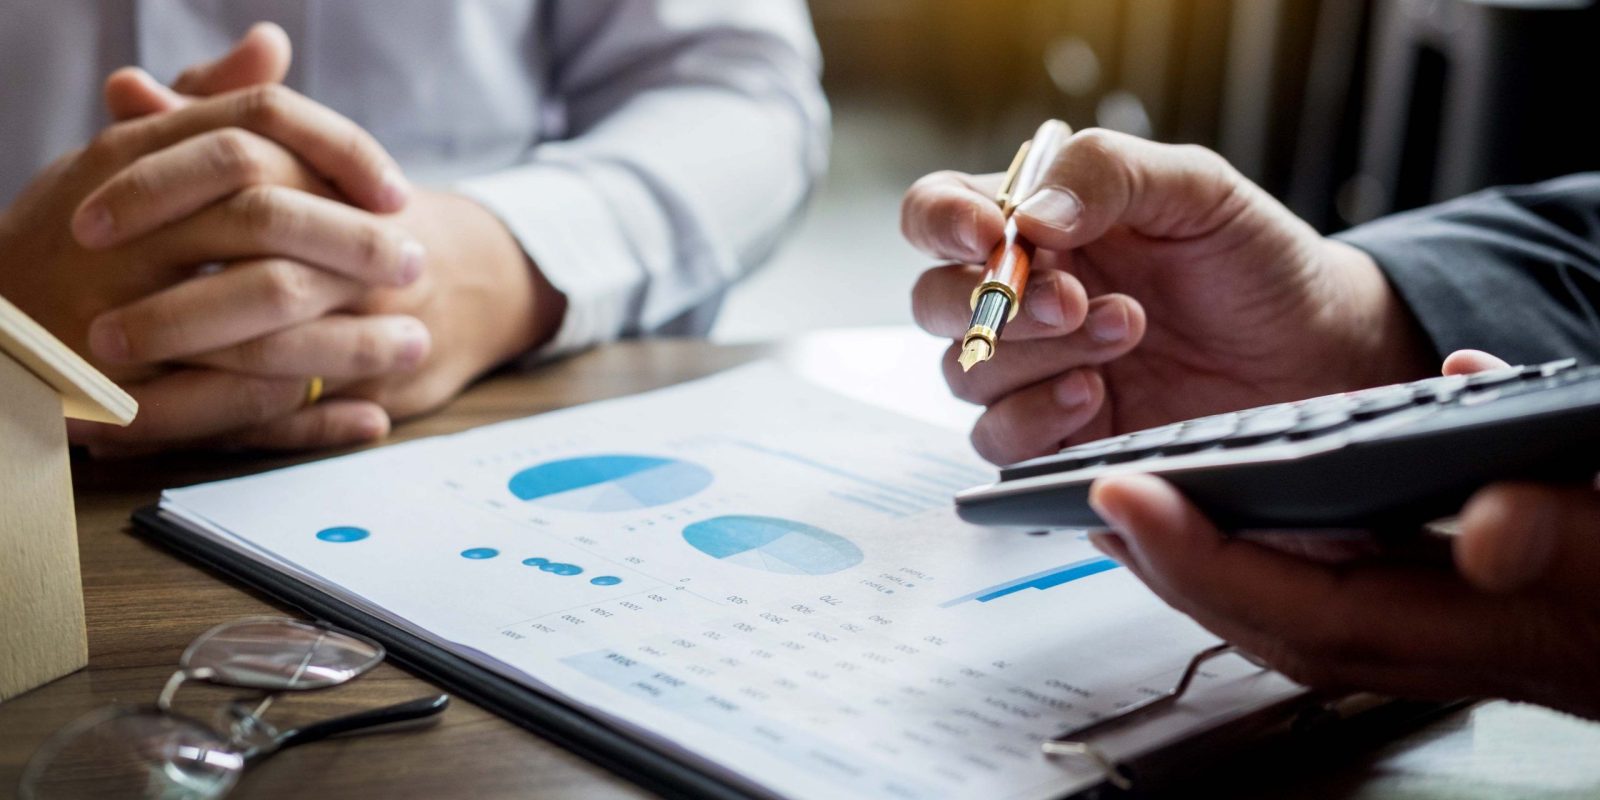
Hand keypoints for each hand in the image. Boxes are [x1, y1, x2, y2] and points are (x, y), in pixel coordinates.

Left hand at [71, 28, 562, 451]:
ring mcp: (381, 322)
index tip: (91, 223)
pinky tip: (163, 422)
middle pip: (273, 283)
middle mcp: (365, 254)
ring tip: (124, 387)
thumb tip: (129, 91)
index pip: (247, 172)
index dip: (161, 197)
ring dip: (200, 379)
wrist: (471, 279)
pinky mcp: (384, 382)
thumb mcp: (294, 158)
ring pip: (288, 357)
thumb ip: (209, 120)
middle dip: (180, 315)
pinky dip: (228, 423)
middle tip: (101, 334)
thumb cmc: (355, 217)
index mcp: (334, 184)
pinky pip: (302, 414)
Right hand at [903, 128, 1436, 463]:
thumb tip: (1028, 217)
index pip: (937, 214)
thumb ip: (1108, 175)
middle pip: (935, 302)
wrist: (1322, 354)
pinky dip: (1035, 418)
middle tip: (1075, 298)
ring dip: (1035, 356)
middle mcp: (1024, 298)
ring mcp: (1037, 372)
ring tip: (1125, 334)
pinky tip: (1097, 397)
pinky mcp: (1060, 439)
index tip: (991, 234)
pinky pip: (998, 441)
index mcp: (1038, 225)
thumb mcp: (1198, 189)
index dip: (942, 222)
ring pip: (965, 373)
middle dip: (993, 302)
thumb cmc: (1258, 264)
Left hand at [1085, 350, 1599, 719]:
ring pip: (1280, 610)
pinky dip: (1253, 561)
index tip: (1124, 498)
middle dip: (1170, 566)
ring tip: (1130, 518)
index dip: (1200, 556)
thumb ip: (1559, 536)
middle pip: (1265, 617)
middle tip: (1096, 505)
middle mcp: (1425, 646)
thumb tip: (1486, 532)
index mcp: (1464, 631)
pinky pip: (1312, 595)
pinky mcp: (1426, 612)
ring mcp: (1421, 635)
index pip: (1299, 605)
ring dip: (1198, 566)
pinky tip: (1221, 524)